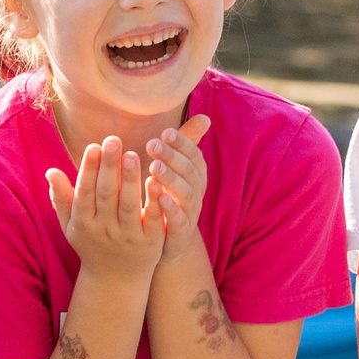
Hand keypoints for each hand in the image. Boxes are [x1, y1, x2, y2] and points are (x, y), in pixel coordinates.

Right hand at [47, 137, 162, 279]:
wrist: (116, 280)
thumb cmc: (91, 244)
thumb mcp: (70, 226)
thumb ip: (61, 198)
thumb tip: (50, 171)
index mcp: (84, 223)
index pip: (85, 192)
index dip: (89, 170)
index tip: (94, 146)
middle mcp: (104, 230)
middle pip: (107, 195)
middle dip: (110, 168)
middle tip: (114, 140)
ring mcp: (128, 237)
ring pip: (129, 205)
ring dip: (131, 180)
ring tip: (133, 154)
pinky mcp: (151, 242)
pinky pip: (152, 219)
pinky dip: (154, 201)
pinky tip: (156, 181)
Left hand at [143, 115, 212, 263]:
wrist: (165, 241)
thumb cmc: (169, 198)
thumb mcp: (176, 170)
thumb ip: (186, 145)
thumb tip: (206, 117)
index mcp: (196, 175)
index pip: (194, 155)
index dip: (183, 143)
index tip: (165, 132)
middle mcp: (197, 192)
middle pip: (190, 171)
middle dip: (173, 156)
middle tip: (152, 144)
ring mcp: (191, 213)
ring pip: (186, 193)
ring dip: (170, 178)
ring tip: (153, 167)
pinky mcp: (181, 232)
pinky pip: (179, 219)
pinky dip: (170, 207)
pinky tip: (157, 197)